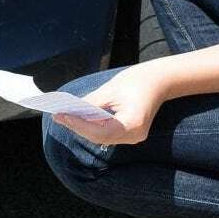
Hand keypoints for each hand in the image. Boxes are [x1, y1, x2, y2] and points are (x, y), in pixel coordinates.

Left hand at [52, 62, 167, 145]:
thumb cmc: (138, 80)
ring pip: (102, 137)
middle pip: (99, 137)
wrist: (161, 80)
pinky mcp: (132, 134)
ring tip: (64, 116)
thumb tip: (69, 110)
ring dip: (83, 127)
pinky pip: (108, 133)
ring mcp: (135, 137)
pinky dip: (94, 126)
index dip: (77, 124)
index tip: (60, 115)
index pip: (99, 131)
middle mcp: (135, 136)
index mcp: (132, 124)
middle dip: (77, 126)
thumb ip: (90, 103)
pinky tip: (80, 118)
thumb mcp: (111, 89)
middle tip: (57, 116)